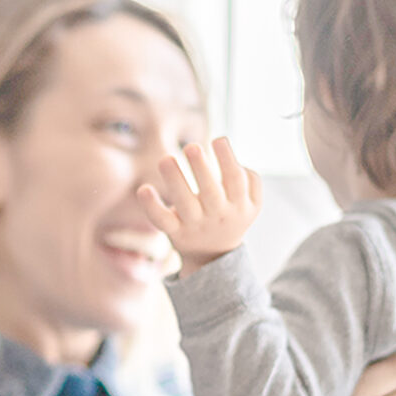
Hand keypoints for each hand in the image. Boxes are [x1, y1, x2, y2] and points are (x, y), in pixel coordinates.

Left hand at [136, 135, 261, 269]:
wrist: (214, 256)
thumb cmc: (231, 214)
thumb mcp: (251, 202)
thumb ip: (251, 180)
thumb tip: (234, 158)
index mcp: (239, 204)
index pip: (235, 180)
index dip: (227, 159)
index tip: (218, 139)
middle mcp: (218, 215)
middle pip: (210, 191)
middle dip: (200, 168)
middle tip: (190, 146)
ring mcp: (196, 225)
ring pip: (185, 204)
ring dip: (175, 180)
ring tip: (165, 159)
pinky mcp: (176, 233)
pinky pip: (162, 221)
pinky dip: (152, 206)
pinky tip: (144, 189)